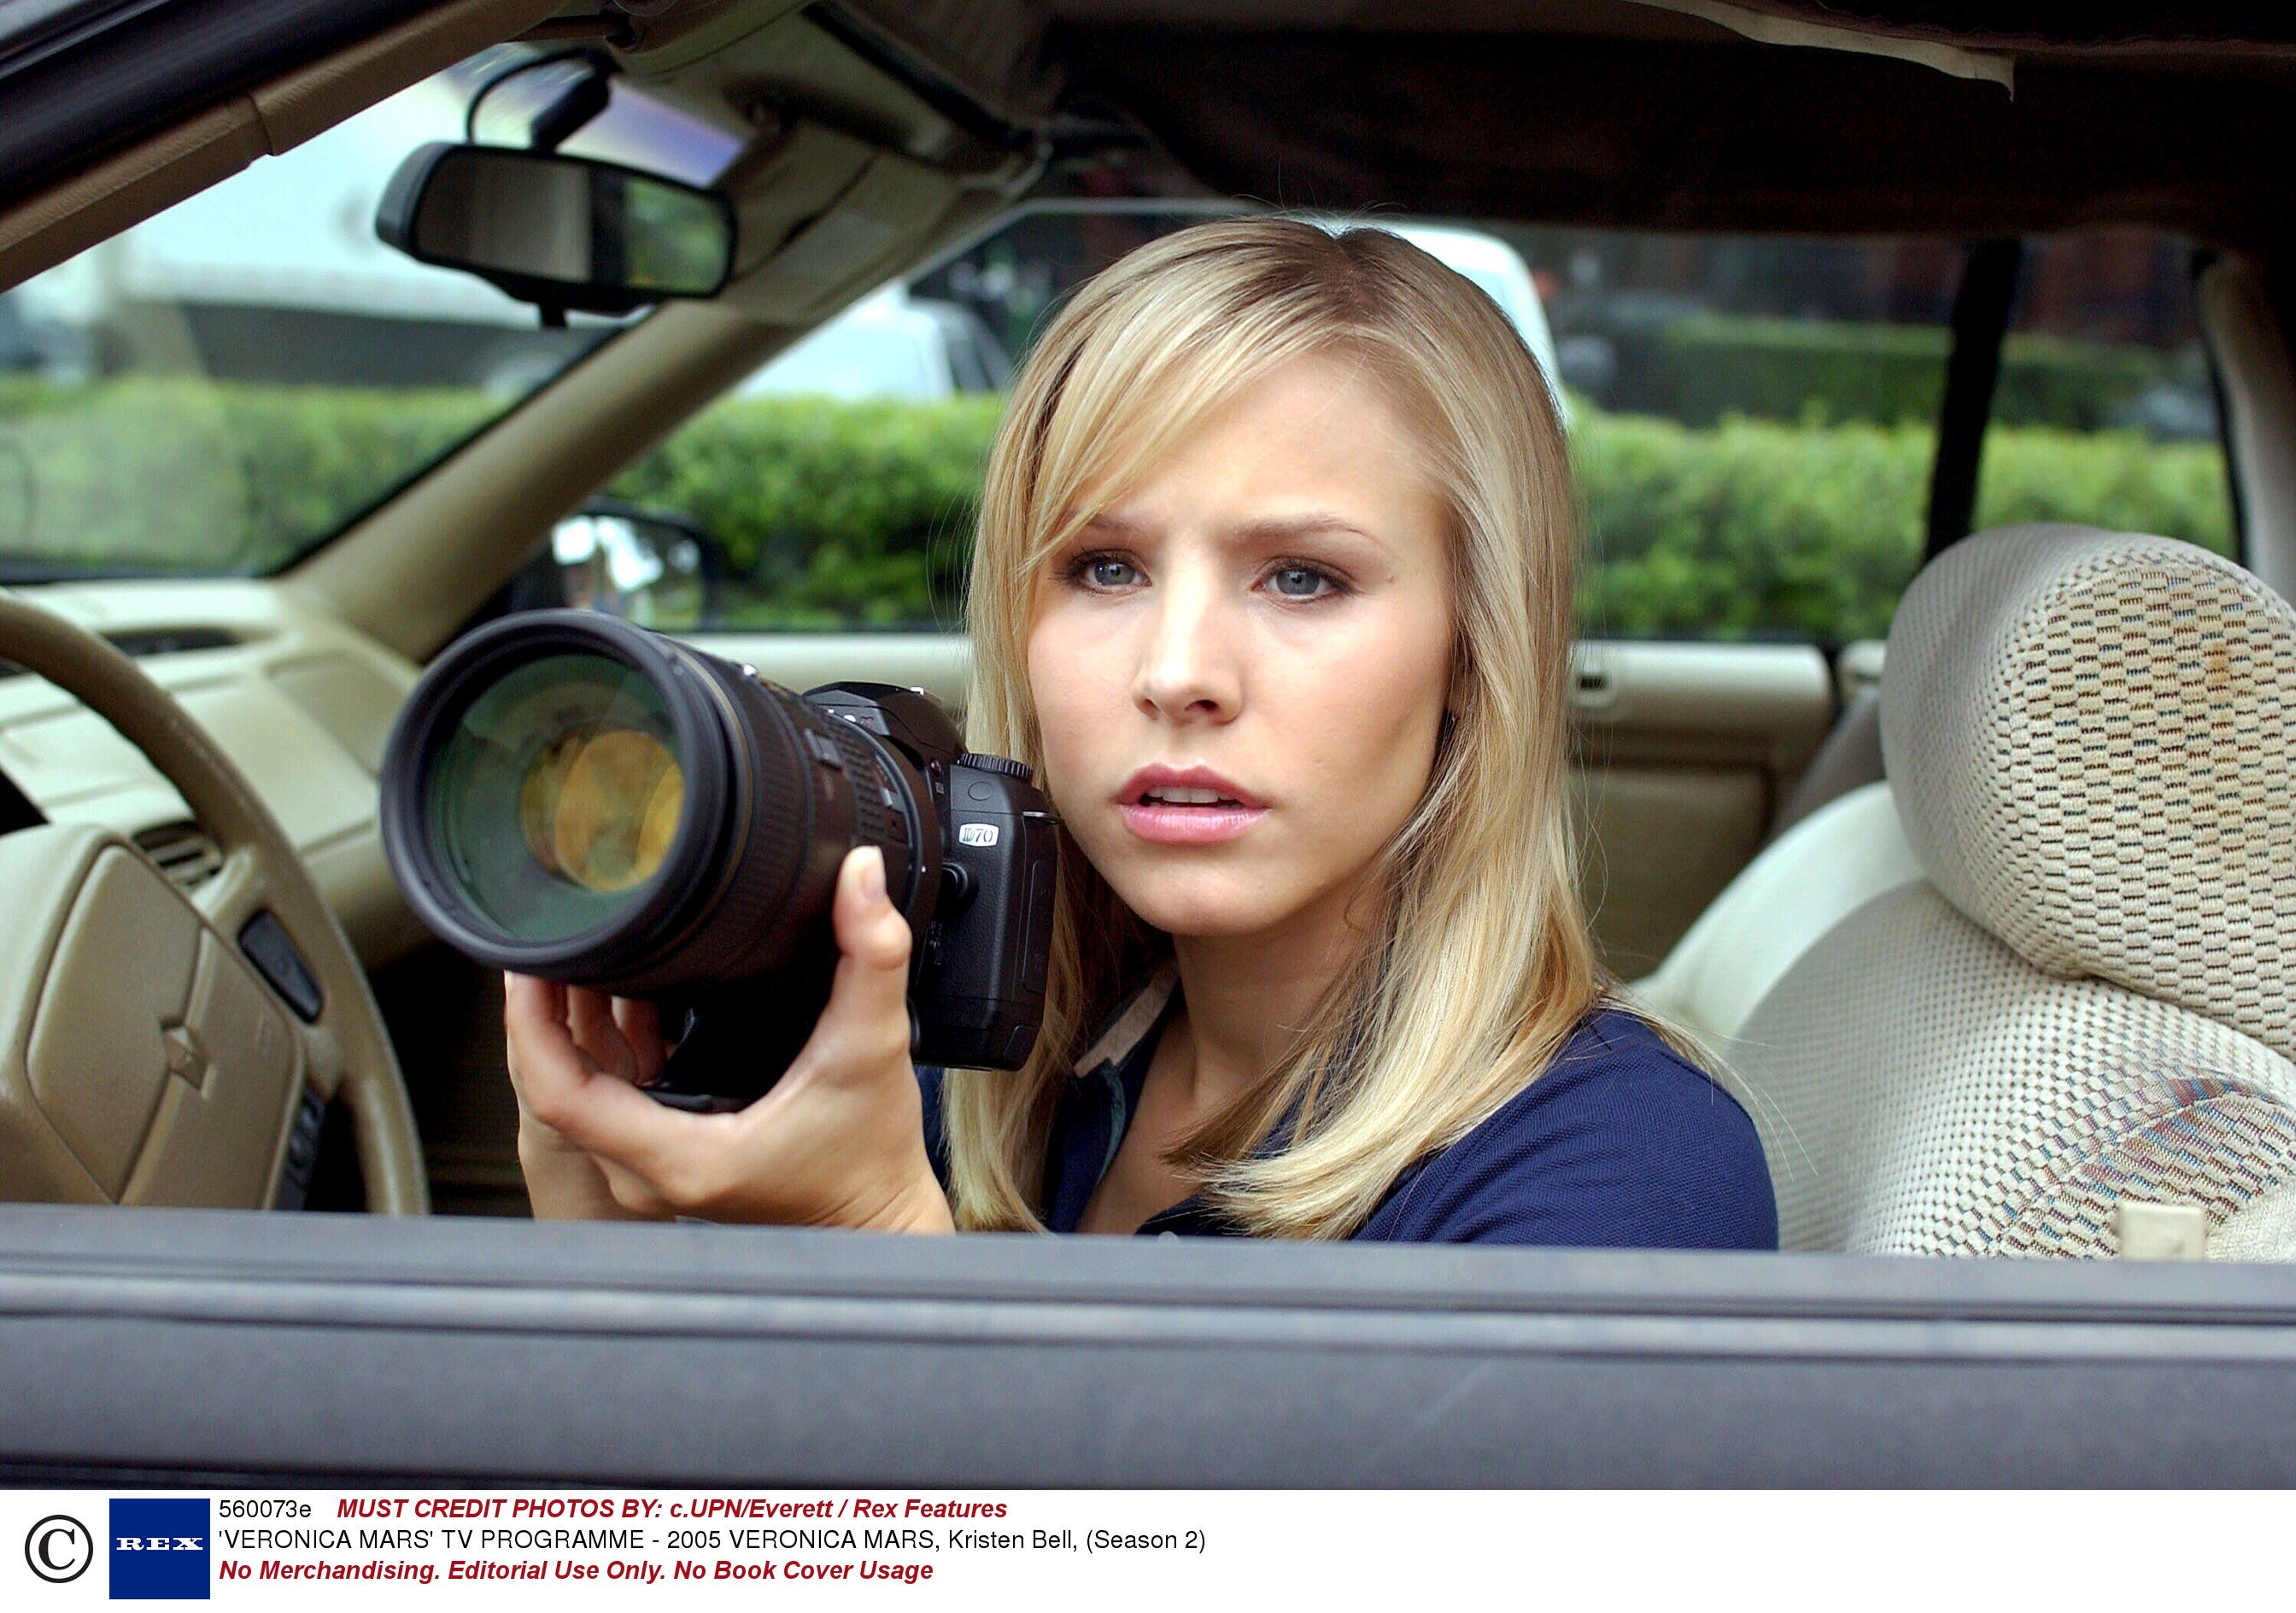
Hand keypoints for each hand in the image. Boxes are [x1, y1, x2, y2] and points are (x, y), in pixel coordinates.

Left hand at [502, 845, 953, 1232]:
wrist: (881, 1220)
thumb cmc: (873, 1157)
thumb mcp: (875, 1046)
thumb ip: (873, 956)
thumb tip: (861, 876)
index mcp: (682, 1156)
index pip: (561, 1092)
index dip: (530, 1023)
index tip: (530, 962)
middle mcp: (653, 1173)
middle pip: (559, 1086)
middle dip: (544, 1010)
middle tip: (550, 938)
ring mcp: (655, 1170)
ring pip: (581, 1093)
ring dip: (572, 1025)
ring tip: (578, 952)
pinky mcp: (669, 1158)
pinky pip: (609, 1099)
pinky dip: (605, 1046)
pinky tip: (622, 992)